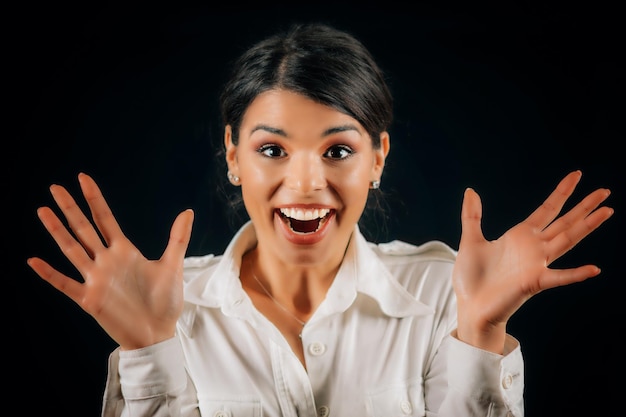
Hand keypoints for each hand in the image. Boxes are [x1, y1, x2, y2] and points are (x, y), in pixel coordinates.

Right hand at [27, 173, 193, 349]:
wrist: (159, 333)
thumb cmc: (165, 301)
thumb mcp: (173, 265)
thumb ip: (178, 238)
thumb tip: (188, 211)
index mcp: (124, 251)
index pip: (105, 219)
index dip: (94, 199)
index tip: (83, 178)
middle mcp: (106, 261)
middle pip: (84, 229)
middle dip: (70, 209)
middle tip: (55, 188)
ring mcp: (96, 279)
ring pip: (72, 250)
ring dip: (57, 232)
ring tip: (43, 211)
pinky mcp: (90, 299)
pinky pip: (66, 284)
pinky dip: (50, 274)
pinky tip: (34, 261)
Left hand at [452, 170, 612, 352]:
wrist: (470, 307)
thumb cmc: (471, 278)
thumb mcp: (470, 241)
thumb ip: (472, 216)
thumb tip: (471, 191)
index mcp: (520, 236)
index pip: (547, 210)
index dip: (562, 193)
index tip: (576, 175)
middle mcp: (533, 248)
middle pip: (565, 222)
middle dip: (584, 206)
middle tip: (605, 191)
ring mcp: (536, 264)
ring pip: (567, 241)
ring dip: (586, 227)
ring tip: (606, 212)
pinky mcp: (534, 283)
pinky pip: (558, 277)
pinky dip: (575, 274)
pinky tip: (593, 269)